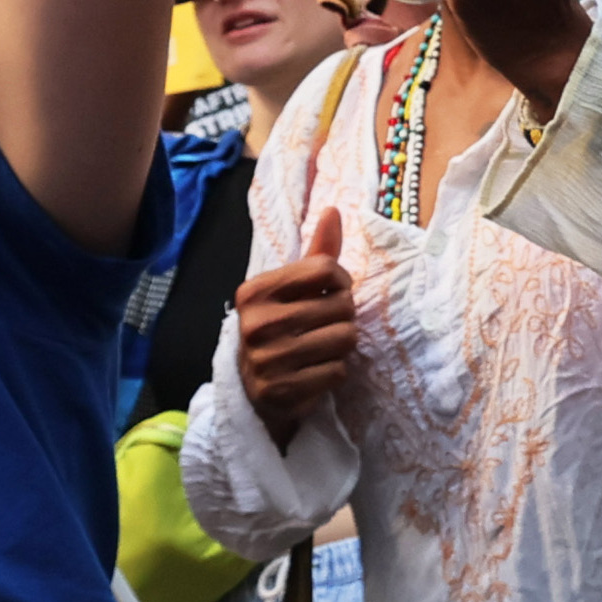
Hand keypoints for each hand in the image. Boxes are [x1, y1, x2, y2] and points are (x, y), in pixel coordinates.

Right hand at [233, 207, 359, 423]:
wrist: (255, 389)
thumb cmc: (281, 328)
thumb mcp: (293, 289)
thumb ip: (316, 252)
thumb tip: (333, 210)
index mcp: (255, 292)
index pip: (326, 269)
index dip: (341, 281)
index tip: (334, 292)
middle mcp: (256, 324)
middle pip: (342, 305)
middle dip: (344, 316)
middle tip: (327, 325)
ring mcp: (266, 361)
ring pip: (345, 338)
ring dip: (343, 345)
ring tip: (323, 347)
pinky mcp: (281, 392)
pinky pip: (338, 371)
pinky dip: (335, 372)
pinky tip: (315, 372)